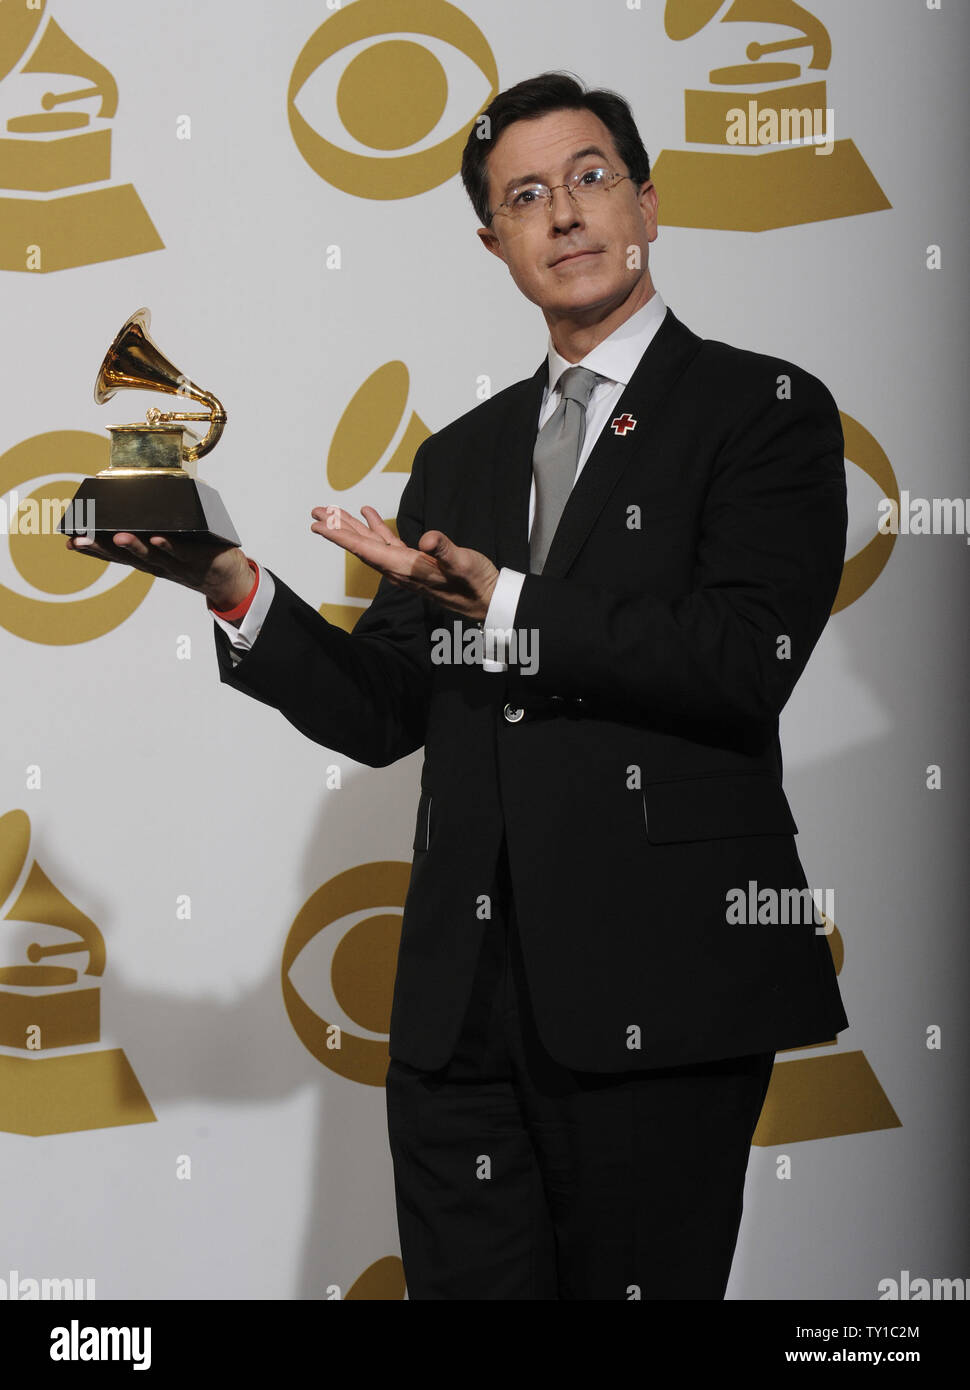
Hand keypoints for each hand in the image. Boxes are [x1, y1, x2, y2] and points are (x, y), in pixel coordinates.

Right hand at [65, 533, 253, 608]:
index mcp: (147, 561)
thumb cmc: (196, 557)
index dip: (93, 550)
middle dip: (101, 549)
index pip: (116, 556)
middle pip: (126, 557)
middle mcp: (158, 566)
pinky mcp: (199, 560)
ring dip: (133, 547)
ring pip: (151, 557)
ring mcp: (177, 565)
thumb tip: (133, 504)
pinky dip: (169, 547)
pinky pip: (182, 553)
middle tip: (79, 540)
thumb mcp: (168, 545)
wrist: (228, 581)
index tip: (70, 542)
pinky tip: (158, 538)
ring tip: (117, 537)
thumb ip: (151, 530)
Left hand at [310, 505, 498, 620]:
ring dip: (352, 528)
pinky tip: (368, 515)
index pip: (365, 550)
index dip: (340, 537)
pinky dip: (376, 528)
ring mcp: (406, 566)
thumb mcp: (463, 562)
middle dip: (337, 529)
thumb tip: (426, 540)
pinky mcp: (416, 563)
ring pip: (371, 544)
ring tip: (333, 512)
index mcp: (407, 567)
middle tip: (316, 513)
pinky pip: (388, 543)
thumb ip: (444, 550)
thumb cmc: (476, 584)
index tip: (318, 526)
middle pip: (361, 546)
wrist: (487, 600)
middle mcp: (400, 569)